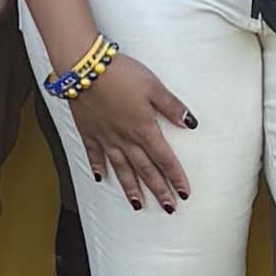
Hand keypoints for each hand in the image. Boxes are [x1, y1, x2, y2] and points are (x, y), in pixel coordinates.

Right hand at [69, 59, 196, 211]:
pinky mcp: (88, 133)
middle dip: (158, 190)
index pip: (165, 159)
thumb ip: (172, 107)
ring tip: (138, 205)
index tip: (184, 194)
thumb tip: (191, 123)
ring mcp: (105, 138)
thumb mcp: (154, 86)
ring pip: (121, 169)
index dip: (176, 177)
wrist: (84, 67)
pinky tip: (101, 179)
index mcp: (144, 129)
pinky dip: (98, 168)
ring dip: (131, 188)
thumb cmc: (122, 74)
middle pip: (145, 170)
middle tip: (168, 208)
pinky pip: (94, 156)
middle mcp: (125, 139)